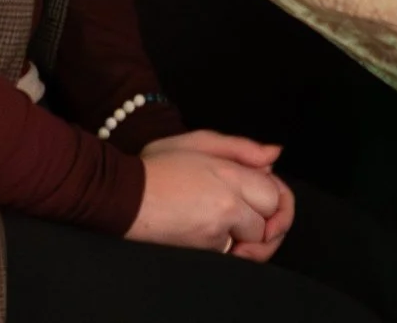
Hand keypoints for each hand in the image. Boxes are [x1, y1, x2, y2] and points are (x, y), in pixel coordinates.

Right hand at [127, 132, 289, 256]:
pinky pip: (230, 254)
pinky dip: (227, 247)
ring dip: (245, 238)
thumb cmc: (156, 166)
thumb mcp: (197, 142)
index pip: (274, 194)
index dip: (273, 198)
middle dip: (264, 221)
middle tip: (250, 216)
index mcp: (230, 174)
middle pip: (269, 222)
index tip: (261, 198)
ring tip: (230, 227)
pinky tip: (213, 233)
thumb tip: (274, 156)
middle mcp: (229, 204)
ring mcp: (216, 230)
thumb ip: (241, 148)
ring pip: (251, 243)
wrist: (121, 196)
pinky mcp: (203, 250)